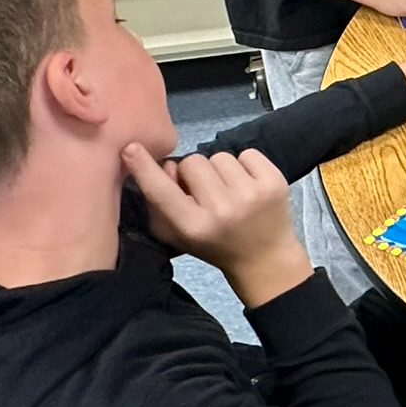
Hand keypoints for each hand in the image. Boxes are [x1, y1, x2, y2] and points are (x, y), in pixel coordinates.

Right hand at [122, 143, 309, 306]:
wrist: (264, 257)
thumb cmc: (214, 244)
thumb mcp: (177, 235)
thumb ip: (159, 204)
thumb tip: (166, 165)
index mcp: (193, 226)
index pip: (161, 191)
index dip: (144, 168)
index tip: (131, 148)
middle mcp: (222, 210)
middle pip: (192, 162)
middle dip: (193, 173)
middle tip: (204, 191)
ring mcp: (251, 194)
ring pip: (219, 156)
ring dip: (219, 170)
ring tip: (228, 191)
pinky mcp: (274, 182)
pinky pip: (247, 153)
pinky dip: (245, 165)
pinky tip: (247, 185)